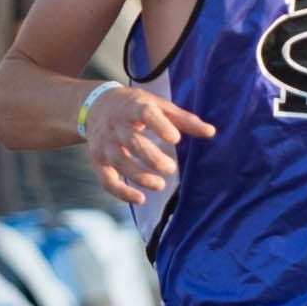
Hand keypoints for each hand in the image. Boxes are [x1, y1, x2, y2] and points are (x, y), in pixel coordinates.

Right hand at [85, 85, 214, 206]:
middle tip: (171, 168)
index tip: (175, 139)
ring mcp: (105, 144)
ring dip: (140, 177)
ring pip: (120, 163)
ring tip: (160, 185)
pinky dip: (122, 193)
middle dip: (152, 158)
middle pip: (132, 142)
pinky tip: (140, 199)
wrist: (95, 106)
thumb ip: (184, 120)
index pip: (144, 114)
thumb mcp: (158, 105)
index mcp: (133, 107)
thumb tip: (211, 132)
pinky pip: (107, 180)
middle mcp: (116, 126)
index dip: (159, 126)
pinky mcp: (98, 161)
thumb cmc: (135, 107)